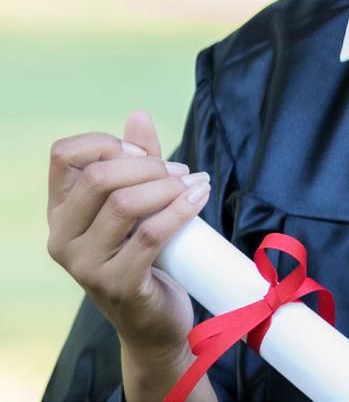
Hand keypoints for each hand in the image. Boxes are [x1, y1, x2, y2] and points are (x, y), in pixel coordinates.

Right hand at [47, 110, 210, 360]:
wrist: (154, 320)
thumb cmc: (144, 254)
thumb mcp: (139, 202)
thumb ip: (137, 159)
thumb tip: (138, 114)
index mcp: (62, 211)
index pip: (64, 154)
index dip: (107, 142)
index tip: (143, 153)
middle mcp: (62, 237)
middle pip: (98, 176)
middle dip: (147, 164)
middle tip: (180, 171)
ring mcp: (84, 265)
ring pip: (124, 203)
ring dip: (168, 185)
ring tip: (195, 184)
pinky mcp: (116, 285)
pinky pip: (149, 235)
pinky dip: (180, 209)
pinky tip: (199, 197)